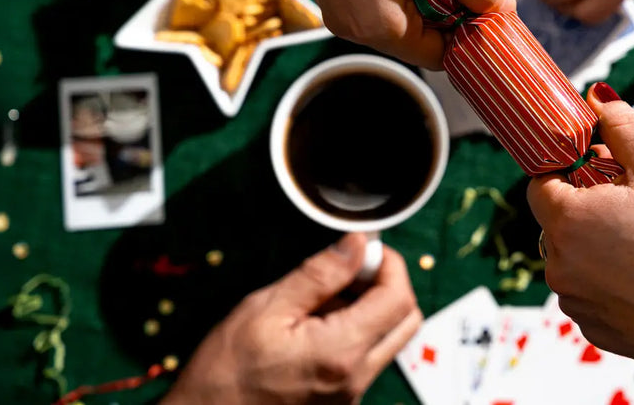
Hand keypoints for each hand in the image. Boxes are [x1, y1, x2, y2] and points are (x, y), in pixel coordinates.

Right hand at [161, 233, 421, 404]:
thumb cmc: (226, 370)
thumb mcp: (266, 308)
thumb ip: (319, 275)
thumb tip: (356, 244)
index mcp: (341, 352)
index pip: (398, 299)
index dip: (388, 264)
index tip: (363, 248)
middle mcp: (356, 378)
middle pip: (406, 321)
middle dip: (389, 284)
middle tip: (350, 268)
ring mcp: (351, 394)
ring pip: (389, 340)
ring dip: (371, 308)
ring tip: (323, 297)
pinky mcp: (341, 400)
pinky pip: (367, 358)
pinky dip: (356, 331)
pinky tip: (316, 323)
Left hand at [527, 84, 633, 365]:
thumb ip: (624, 127)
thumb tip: (598, 98)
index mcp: (566, 219)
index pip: (540, 182)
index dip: (569, 170)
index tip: (600, 170)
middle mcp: (557, 262)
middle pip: (559, 220)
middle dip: (590, 207)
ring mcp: (572, 299)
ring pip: (576, 257)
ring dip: (600, 246)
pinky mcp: (592, 327)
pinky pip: (592, 292)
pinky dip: (612, 282)